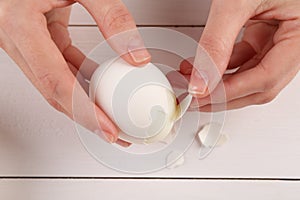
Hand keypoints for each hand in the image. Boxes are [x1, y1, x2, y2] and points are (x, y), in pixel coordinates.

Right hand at [0, 0, 150, 144]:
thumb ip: (111, 17)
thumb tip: (136, 54)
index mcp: (20, 26)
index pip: (56, 82)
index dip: (84, 111)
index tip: (107, 128)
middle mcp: (16, 40)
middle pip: (54, 93)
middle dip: (86, 118)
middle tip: (114, 133)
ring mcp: (24, 43)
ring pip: (55, 84)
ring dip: (84, 103)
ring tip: (110, 117)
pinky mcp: (35, 40)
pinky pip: (58, 68)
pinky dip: (80, 81)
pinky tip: (100, 89)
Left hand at [181, 0, 299, 110]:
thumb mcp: (238, 1)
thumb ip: (217, 42)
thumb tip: (201, 80)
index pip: (266, 78)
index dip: (232, 93)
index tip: (202, 97)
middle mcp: (294, 40)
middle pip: (260, 85)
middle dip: (225, 95)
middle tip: (195, 99)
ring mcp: (279, 38)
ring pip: (250, 74)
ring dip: (220, 82)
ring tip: (192, 84)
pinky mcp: (264, 32)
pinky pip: (243, 58)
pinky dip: (221, 66)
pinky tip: (201, 67)